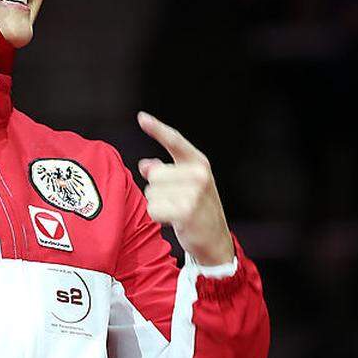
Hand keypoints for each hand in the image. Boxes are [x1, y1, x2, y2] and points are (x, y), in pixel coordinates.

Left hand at [136, 111, 234, 266]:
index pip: (175, 141)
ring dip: (158, 205)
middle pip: (154, 175)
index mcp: (198, 162)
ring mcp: (194, 193)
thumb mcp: (186, 185)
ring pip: (152, 193)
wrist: (215, 240)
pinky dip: (158, 217)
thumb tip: (145, 165)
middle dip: (158, 190)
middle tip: (176, 200)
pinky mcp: (186, 212)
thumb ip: (165, 171)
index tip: (142, 118)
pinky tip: (174, 221)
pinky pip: (154, 210)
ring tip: (177, 211)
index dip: (157, 128)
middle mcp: (198, 174)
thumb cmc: (198, 208)